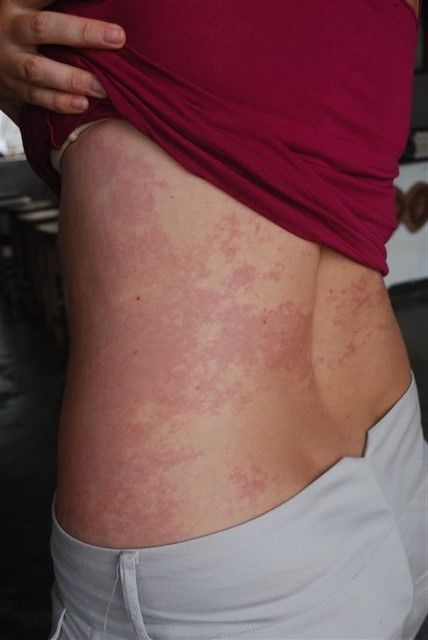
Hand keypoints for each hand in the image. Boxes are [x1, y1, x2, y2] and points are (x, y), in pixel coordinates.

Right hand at [0, 0, 125, 123]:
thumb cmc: (22, 30)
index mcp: (18, 1)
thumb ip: (55, 5)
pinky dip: (59, 102)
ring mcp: (9, 61)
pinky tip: (82, 104)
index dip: (71, 0)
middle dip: (82, 33)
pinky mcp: (11, 88)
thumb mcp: (33, 9)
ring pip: (38, 70)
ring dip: (72, 80)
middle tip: (118, 38)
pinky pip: (35, 97)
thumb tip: (103, 3)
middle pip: (44, 27)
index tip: (108, 9)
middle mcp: (11, 29)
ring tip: (102, 87)